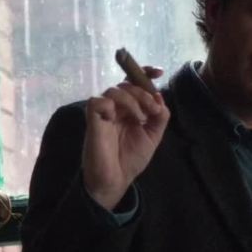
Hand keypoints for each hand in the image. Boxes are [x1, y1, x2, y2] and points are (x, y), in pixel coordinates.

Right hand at [82, 67, 169, 209]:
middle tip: (152, 109)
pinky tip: (118, 118)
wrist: (116, 179)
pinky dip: (110, 105)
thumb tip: (160, 97)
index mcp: (129, 108)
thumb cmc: (131, 158)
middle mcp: (115, 106)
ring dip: (132, 100)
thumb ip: (160, 116)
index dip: (144, 73)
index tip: (159, 72)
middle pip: (127, 84)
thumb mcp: (153, 136)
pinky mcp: (92, 119)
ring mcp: (103, 112)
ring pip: (114, 90)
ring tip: (140, 119)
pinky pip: (97, 101)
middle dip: (143, 92)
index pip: (134, 83)